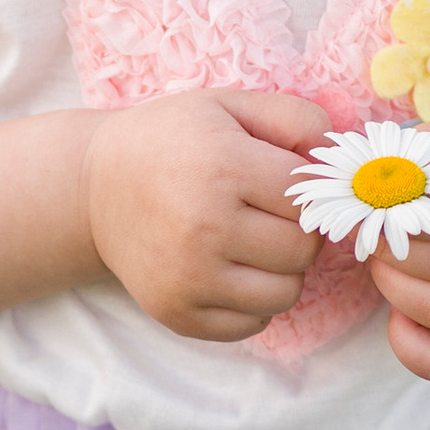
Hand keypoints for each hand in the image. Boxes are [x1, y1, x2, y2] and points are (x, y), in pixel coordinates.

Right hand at [82, 91, 328, 341]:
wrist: (93, 187)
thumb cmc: (171, 141)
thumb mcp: (228, 105)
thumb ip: (295, 118)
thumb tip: (336, 162)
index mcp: (222, 165)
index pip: (310, 197)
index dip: (308, 191)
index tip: (284, 184)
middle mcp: (204, 226)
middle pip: (303, 250)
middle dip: (298, 231)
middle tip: (269, 215)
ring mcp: (188, 276)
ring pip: (286, 293)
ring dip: (280, 271)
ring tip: (252, 244)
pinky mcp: (176, 313)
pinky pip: (252, 324)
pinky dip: (252, 302)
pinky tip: (230, 271)